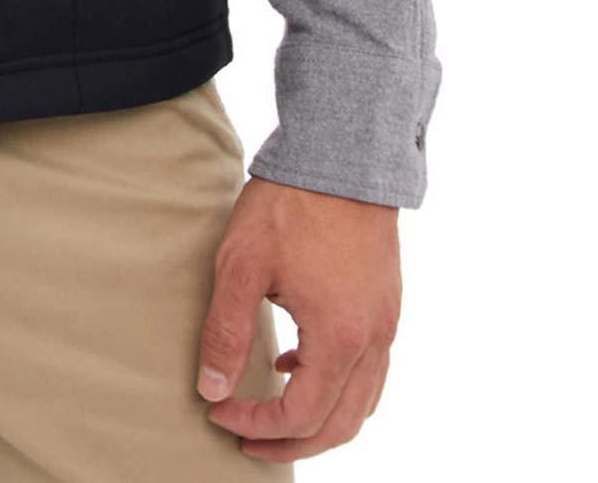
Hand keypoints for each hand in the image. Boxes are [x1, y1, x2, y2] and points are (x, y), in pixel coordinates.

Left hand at [196, 176, 399, 462]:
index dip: (257, 425)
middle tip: (244, 439)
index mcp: (339, 338)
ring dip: (318, 420)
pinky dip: (336, 386)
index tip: (218, 412)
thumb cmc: (290, 205)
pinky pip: (369, 370)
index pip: (301, 415)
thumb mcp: (241, 264)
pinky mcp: (386, 304)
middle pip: (339, 425)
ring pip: (361, 403)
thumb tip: (212, 390)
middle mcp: (373, 340)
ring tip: (271, 414)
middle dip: (290, 442)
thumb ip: (225, 331)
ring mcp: (386, 323)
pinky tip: (294, 364)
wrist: (342, 155)